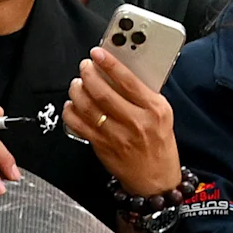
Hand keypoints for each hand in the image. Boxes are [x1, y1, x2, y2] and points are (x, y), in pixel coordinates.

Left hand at [65, 48, 177, 198]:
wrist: (155, 179)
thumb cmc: (159, 142)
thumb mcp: (162, 114)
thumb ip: (143, 94)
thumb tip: (118, 72)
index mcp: (154, 109)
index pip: (129, 81)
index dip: (110, 64)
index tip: (98, 53)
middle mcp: (136, 122)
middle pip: (103, 94)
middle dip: (88, 76)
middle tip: (84, 67)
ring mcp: (117, 136)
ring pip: (88, 109)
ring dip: (77, 92)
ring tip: (76, 84)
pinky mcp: (102, 147)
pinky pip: (79, 126)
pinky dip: (71, 113)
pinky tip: (71, 105)